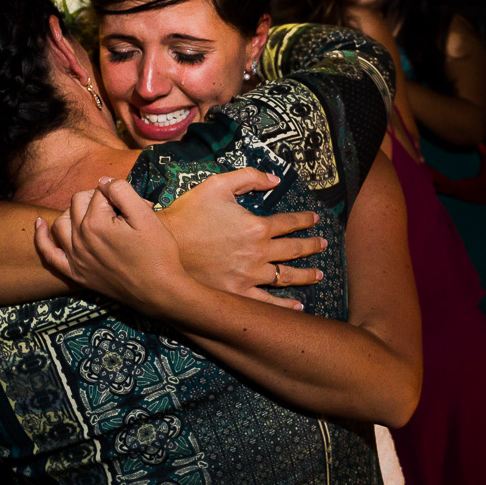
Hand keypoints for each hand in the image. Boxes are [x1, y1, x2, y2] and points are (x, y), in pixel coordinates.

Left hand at [35, 180, 189, 315]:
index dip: (119, 195)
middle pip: (78, 202)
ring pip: (61, 221)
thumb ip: (123, 192)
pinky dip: (42, 237)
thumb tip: (103, 181)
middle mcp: (80, 238)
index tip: (136, 206)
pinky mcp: (75, 272)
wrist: (158, 291)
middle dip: (98, 199)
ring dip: (74, 212)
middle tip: (121, 210)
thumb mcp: (147, 216)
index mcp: (97, 222)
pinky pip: (49, 253)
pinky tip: (40, 224)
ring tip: (95, 213)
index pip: (100, 192)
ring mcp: (75, 257)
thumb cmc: (157, 253)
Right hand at [157, 168, 323, 305]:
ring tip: (320, 274)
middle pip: (294, 250)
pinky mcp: (237, 294)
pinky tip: (298, 306)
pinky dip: (285, 306)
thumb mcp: (217, 185)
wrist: (162, 246)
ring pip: (287, 277)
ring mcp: (249, 276)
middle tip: (323, 244)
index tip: (314, 220)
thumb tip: (275, 179)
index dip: (305, 220)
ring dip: (307, 275)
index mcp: (257, 226)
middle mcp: (259, 253)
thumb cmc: (188, 213)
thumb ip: (248, 178)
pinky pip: (267, 303)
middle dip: (312, 246)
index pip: (290, 222)